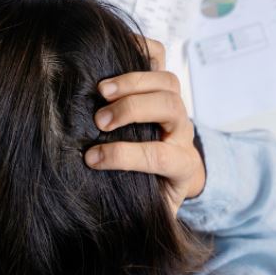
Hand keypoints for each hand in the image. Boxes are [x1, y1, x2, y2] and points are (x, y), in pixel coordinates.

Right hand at [84, 38, 205, 214]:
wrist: (176, 174)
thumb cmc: (154, 194)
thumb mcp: (152, 213)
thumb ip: (137, 214)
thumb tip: (103, 226)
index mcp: (183, 167)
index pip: (161, 157)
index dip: (126, 157)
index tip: (92, 159)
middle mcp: (183, 131)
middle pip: (169, 108)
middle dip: (134, 110)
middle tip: (100, 119)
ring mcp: (177, 105)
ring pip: (167, 82)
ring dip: (133, 81)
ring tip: (102, 90)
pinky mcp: (165, 85)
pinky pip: (160, 56)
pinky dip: (141, 48)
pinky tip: (116, 49)